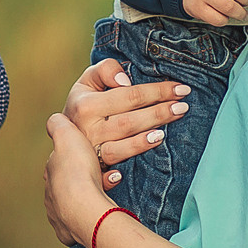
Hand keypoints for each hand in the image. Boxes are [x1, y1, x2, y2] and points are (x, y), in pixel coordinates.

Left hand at [43, 112, 114, 246]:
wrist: (84, 210)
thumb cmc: (78, 171)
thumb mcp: (67, 135)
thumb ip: (59, 125)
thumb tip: (54, 119)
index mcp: (51, 173)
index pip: (63, 162)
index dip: (79, 157)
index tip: (95, 156)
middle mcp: (51, 196)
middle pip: (70, 184)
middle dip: (87, 178)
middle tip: (108, 174)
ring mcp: (59, 216)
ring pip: (77, 203)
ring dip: (93, 195)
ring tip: (112, 187)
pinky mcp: (69, 234)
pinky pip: (81, 223)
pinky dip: (93, 215)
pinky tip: (104, 210)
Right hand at [62, 58, 187, 177]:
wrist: (64, 135)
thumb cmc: (84, 103)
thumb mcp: (88, 80)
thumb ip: (105, 70)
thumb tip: (125, 81)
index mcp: (86, 105)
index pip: (130, 96)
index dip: (157, 91)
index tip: (180, 89)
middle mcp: (87, 130)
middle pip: (129, 122)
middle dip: (159, 113)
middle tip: (183, 107)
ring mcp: (90, 152)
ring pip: (120, 148)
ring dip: (144, 141)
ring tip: (165, 132)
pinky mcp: (92, 170)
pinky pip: (104, 176)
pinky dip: (112, 176)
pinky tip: (124, 172)